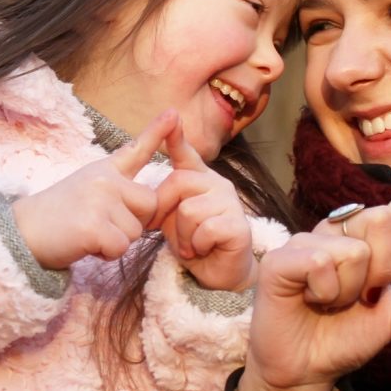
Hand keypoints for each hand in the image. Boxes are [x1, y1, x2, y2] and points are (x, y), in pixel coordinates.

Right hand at [12, 110, 177, 268]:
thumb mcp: (87, 186)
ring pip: (136, 232)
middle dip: (133, 222)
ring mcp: (99, 201)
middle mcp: (105, 180)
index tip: (173, 113)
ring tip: (89, 232)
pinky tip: (86, 245)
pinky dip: (107, 254)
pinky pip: (121, 248)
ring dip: (117, 240)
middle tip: (102, 223)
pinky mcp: (94, 226)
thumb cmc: (58, 215)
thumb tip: (148, 192)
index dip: (157, 131)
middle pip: (150, 205)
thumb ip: (117, 184)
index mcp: (105, 170)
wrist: (21, 233)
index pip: (136, 149)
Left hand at [151, 120, 254, 290]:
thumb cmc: (195, 243)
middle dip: (168, 213)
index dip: (176, 137)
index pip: (187, 154)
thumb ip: (165, 197)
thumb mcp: (173, 217)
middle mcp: (219, 184)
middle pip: (178, 183)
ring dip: (183, 236)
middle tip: (179, 235)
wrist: (219, 275)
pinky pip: (206, 229)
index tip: (170, 115)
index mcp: (201, 179)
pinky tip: (204, 249)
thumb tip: (151, 188)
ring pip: (189, 210)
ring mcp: (231, 204)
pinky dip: (198, 245)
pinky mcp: (239, 226)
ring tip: (192, 245)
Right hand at [238, 133, 390, 390]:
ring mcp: (309, 240)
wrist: (301, 370)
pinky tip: (306, 299)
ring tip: (326, 302)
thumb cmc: (342, 339)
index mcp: (373, 243)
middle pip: (382, 220)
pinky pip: (322, 264)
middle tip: (358, 299)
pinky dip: (323, 292)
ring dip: (348, 291)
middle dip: (380, 270)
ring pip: (354, 251)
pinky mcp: (283, 256)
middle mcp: (342, 232)